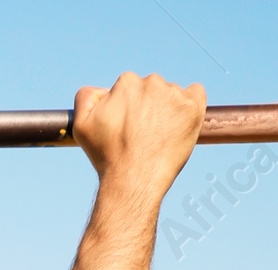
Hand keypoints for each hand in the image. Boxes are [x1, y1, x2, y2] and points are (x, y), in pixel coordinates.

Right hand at [73, 72, 205, 200]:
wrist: (133, 180)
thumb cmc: (107, 157)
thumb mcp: (81, 126)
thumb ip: (85, 97)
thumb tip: (101, 90)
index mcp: (126, 82)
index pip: (131, 90)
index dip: (129, 111)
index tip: (128, 130)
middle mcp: (151, 82)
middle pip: (152, 91)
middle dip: (149, 109)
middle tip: (144, 138)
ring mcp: (174, 94)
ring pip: (172, 96)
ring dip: (168, 112)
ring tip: (159, 139)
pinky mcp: (193, 106)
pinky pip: (196, 94)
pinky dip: (191, 105)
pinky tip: (181, 124)